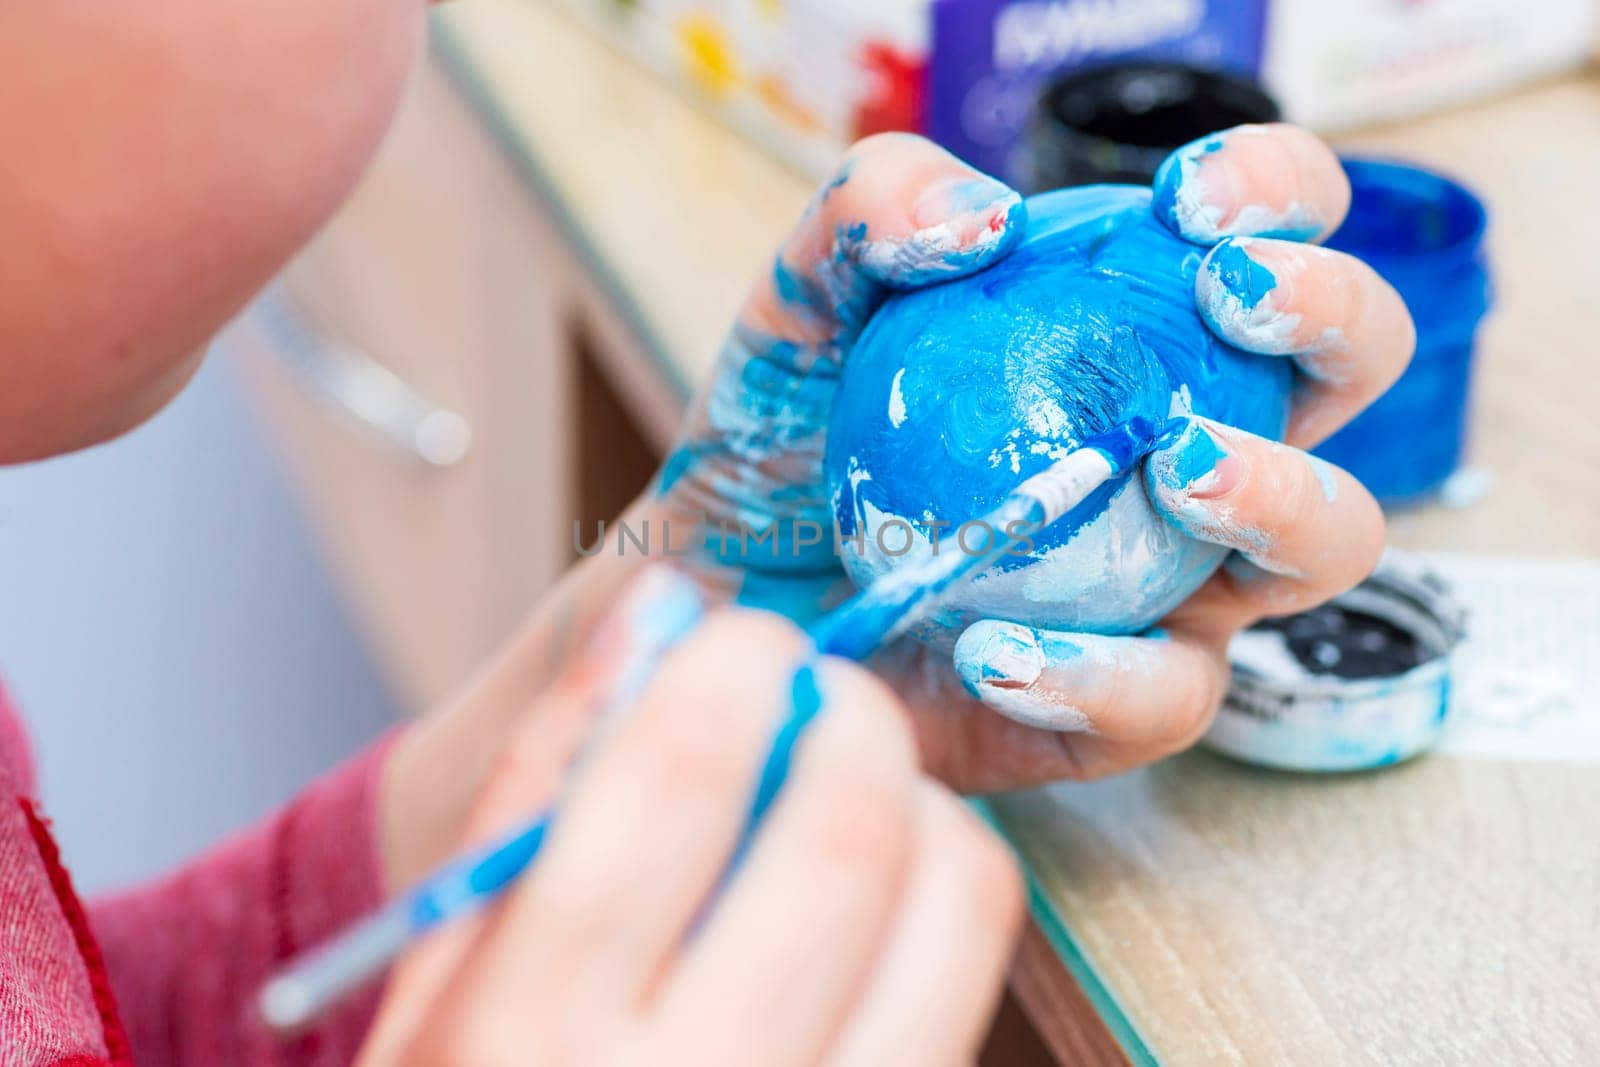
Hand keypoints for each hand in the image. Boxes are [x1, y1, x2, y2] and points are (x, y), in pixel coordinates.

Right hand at [360, 575, 1023, 1065]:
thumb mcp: (441, 981)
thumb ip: (538, 785)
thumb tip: (655, 617)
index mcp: (538, 1034)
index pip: (680, 774)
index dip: (736, 664)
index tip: (746, 644)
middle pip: (849, 828)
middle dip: (852, 714)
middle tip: (819, 700)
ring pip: (958, 902)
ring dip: (923, 803)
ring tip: (856, 800)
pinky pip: (973, 981)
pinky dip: (942, 900)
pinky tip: (876, 908)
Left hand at [659, 127, 1411, 787]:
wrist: (729, 588)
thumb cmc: (789, 433)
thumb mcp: (808, 298)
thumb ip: (875, 211)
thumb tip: (985, 220)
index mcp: (1141, 332)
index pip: (1272, 226)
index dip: (1279, 189)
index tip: (1189, 202)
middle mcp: (1189, 447)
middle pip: (1348, 371)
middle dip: (1332, 318)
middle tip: (1233, 302)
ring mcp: (1169, 581)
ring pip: (1321, 545)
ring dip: (1277, 495)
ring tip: (1173, 468)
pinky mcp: (1110, 702)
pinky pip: (1164, 698)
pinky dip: (1095, 671)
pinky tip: (991, 647)